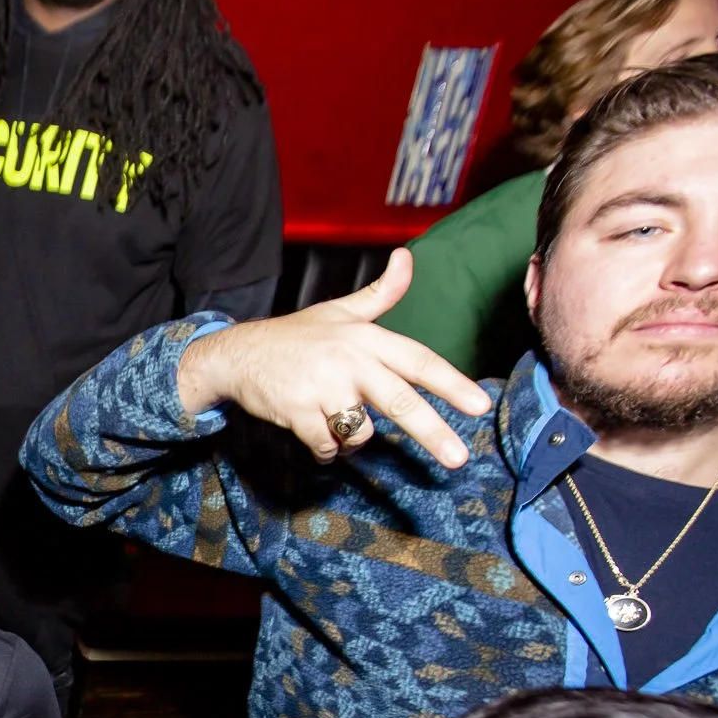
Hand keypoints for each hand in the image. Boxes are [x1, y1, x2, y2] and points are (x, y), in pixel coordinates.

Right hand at [175, 248, 489, 468]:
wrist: (237, 354)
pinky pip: (328, 446)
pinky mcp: (298, 412)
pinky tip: (313, 433)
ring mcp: (322, 388)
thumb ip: (381, 292)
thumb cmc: (295, 336)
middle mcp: (348, 361)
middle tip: (458, 459)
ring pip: (360, 432)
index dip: (451, 384)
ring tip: (333, 420)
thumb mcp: (340, 310)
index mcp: (365, 338)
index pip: (418, 361)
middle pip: (399, 401)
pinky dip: (326, 450)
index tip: (480, 406)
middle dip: (432, 432)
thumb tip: (407, 257)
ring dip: (351, 438)